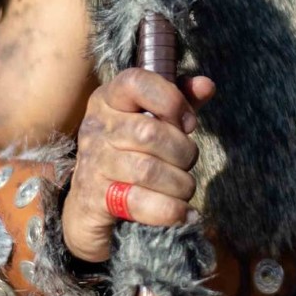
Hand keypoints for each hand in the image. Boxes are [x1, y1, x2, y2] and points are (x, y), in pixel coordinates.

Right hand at [63, 69, 213, 261]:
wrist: (89, 205)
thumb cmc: (130, 152)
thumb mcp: (153, 120)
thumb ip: (180, 100)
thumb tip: (206, 86)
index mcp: (109, 99)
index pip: (136, 82)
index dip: (170, 99)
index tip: (188, 122)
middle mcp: (96, 126)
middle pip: (149, 133)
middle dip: (183, 151)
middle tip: (187, 162)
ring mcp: (93, 163)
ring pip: (148, 170)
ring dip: (179, 183)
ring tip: (185, 188)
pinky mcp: (95, 198)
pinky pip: (139, 202)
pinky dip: (170, 210)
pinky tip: (185, 213)